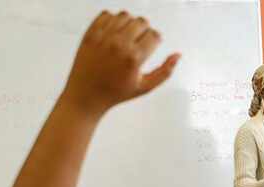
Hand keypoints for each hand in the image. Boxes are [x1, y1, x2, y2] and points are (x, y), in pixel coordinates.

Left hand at [60, 11, 180, 115]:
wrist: (86, 95)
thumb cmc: (116, 93)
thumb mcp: (145, 87)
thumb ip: (165, 71)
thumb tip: (178, 55)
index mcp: (134, 58)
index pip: (154, 35)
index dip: (156, 40)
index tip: (150, 46)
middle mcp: (119, 44)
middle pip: (141, 22)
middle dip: (145, 30)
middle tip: (139, 41)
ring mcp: (103, 37)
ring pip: (125, 15)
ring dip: (129, 23)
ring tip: (127, 36)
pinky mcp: (90, 33)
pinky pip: (106, 14)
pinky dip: (112, 20)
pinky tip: (113, 32)